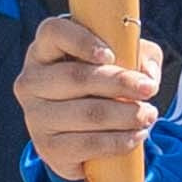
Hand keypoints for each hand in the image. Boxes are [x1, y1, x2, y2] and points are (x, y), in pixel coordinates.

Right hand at [15, 15, 161, 180]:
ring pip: (86, 113)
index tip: (111, 55)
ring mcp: (35, 116)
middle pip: (76, 77)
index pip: (53, 33)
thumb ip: (141, 56)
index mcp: (44, 49)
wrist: (85, 137)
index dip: (81, 41)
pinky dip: (118, 141)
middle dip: (120, 83)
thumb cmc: (103, 86)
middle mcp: (31, 81)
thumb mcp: (124, 61)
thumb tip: (148, 76)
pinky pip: (87, 144)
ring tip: (149, 115)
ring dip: (125, 115)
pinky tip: (137, 136)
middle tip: (149, 89)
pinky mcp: (47, 148)